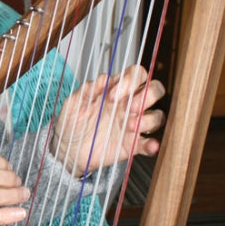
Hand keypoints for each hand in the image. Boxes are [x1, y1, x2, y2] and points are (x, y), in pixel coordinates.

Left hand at [50, 65, 164, 177]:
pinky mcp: (132, 144)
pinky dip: (153, 144)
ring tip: (129, 126)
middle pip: (154, 90)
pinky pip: (150, 143)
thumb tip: (103, 79)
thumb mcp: (73, 104)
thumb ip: (87, 90)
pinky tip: (149, 145)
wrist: (67, 150)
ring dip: (149, 119)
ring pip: (157, 115)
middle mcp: (127, 105)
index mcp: (115, 91)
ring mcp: (132, 124)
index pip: (136, 75)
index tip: (113, 95)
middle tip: (129, 107)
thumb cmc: (70, 124)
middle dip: (147, 95)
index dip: (130, 80)